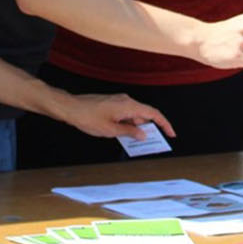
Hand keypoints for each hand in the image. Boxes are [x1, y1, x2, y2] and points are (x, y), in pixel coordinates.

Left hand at [53, 91, 175, 139]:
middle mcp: (126, 100)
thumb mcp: (111, 130)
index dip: (164, 124)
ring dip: (137, 127)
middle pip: (144, 114)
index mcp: (129, 105)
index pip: (153, 113)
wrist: (71, 107)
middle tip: (154, 142)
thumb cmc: (88, 117)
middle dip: (150, 128)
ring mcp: (119, 101)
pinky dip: (129, 124)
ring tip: (138, 142)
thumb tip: (143, 134)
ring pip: (134, 115)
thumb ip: (130, 132)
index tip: (171, 133)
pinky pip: (126, 113)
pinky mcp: (112, 103)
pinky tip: (126, 134)